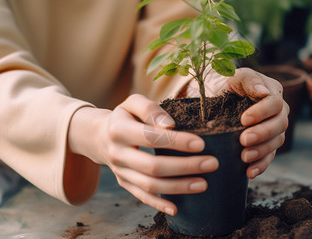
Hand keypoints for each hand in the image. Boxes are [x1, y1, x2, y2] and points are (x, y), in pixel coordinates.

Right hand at [68, 94, 218, 215]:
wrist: (99, 136)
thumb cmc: (125, 116)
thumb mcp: (132, 103)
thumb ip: (150, 109)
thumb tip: (170, 125)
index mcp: (119, 130)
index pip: (151, 138)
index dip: (177, 142)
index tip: (201, 143)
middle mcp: (118, 153)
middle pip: (153, 166)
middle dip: (185, 166)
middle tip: (212, 163)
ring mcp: (120, 172)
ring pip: (150, 185)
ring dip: (178, 187)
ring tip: (203, 184)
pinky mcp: (124, 183)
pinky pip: (142, 197)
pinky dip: (159, 204)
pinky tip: (177, 208)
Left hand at [226, 68, 288, 178]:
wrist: (219, 98)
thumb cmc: (228, 84)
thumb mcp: (235, 77)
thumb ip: (249, 80)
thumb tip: (263, 91)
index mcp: (273, 92)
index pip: (275, 103)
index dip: (262, 112)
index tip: (244, 120)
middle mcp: (279, 111)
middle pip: (279, 124)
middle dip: (262, 134)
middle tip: (243, 140)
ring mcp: (275, 129)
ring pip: (276, 142)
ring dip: (261, 151)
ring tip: (244, 157)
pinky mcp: (267, 145)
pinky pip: (269, 157)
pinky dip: (261, 166)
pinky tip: (250, 172)